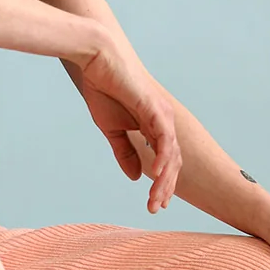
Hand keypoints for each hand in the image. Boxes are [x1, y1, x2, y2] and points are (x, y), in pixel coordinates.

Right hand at [72, 36, 180, 213]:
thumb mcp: (112, 129)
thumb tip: (136, 178)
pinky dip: (163, 157)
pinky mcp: (154, 108)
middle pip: (173, 161)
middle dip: (165, 188)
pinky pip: (164, 138)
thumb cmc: (103, 88)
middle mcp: (163, 121)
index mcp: (154, 125)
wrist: (96, 60)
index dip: (162, 183)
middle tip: (155, 209)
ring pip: (171, 154)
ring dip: (165, 179)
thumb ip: (125, 152)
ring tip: (157, 200)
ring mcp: (161, 114)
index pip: (165, 160)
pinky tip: (158, 174)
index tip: (156, 205)